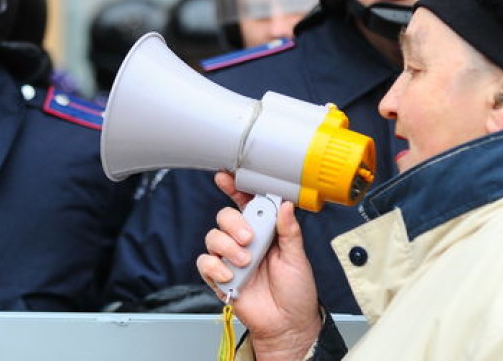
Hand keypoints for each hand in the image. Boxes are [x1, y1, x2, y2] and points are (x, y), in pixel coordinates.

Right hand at [197, 172, 321, 360]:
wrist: (287, 325)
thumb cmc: (296, 292)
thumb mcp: (298, 258)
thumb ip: (289, 230)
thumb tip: (284, 204)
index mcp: (265, 231)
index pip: (246, 203)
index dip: (235, 188)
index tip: (227, 177)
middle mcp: (245, 241)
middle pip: (225, 216)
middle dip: (234, 223)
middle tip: (248, 238)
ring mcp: (231, 258)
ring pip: (213, 237)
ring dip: (228, 247)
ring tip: (245, 262)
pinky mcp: (220, 276)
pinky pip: (205, 262)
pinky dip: (215, 266)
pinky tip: (230, 274)